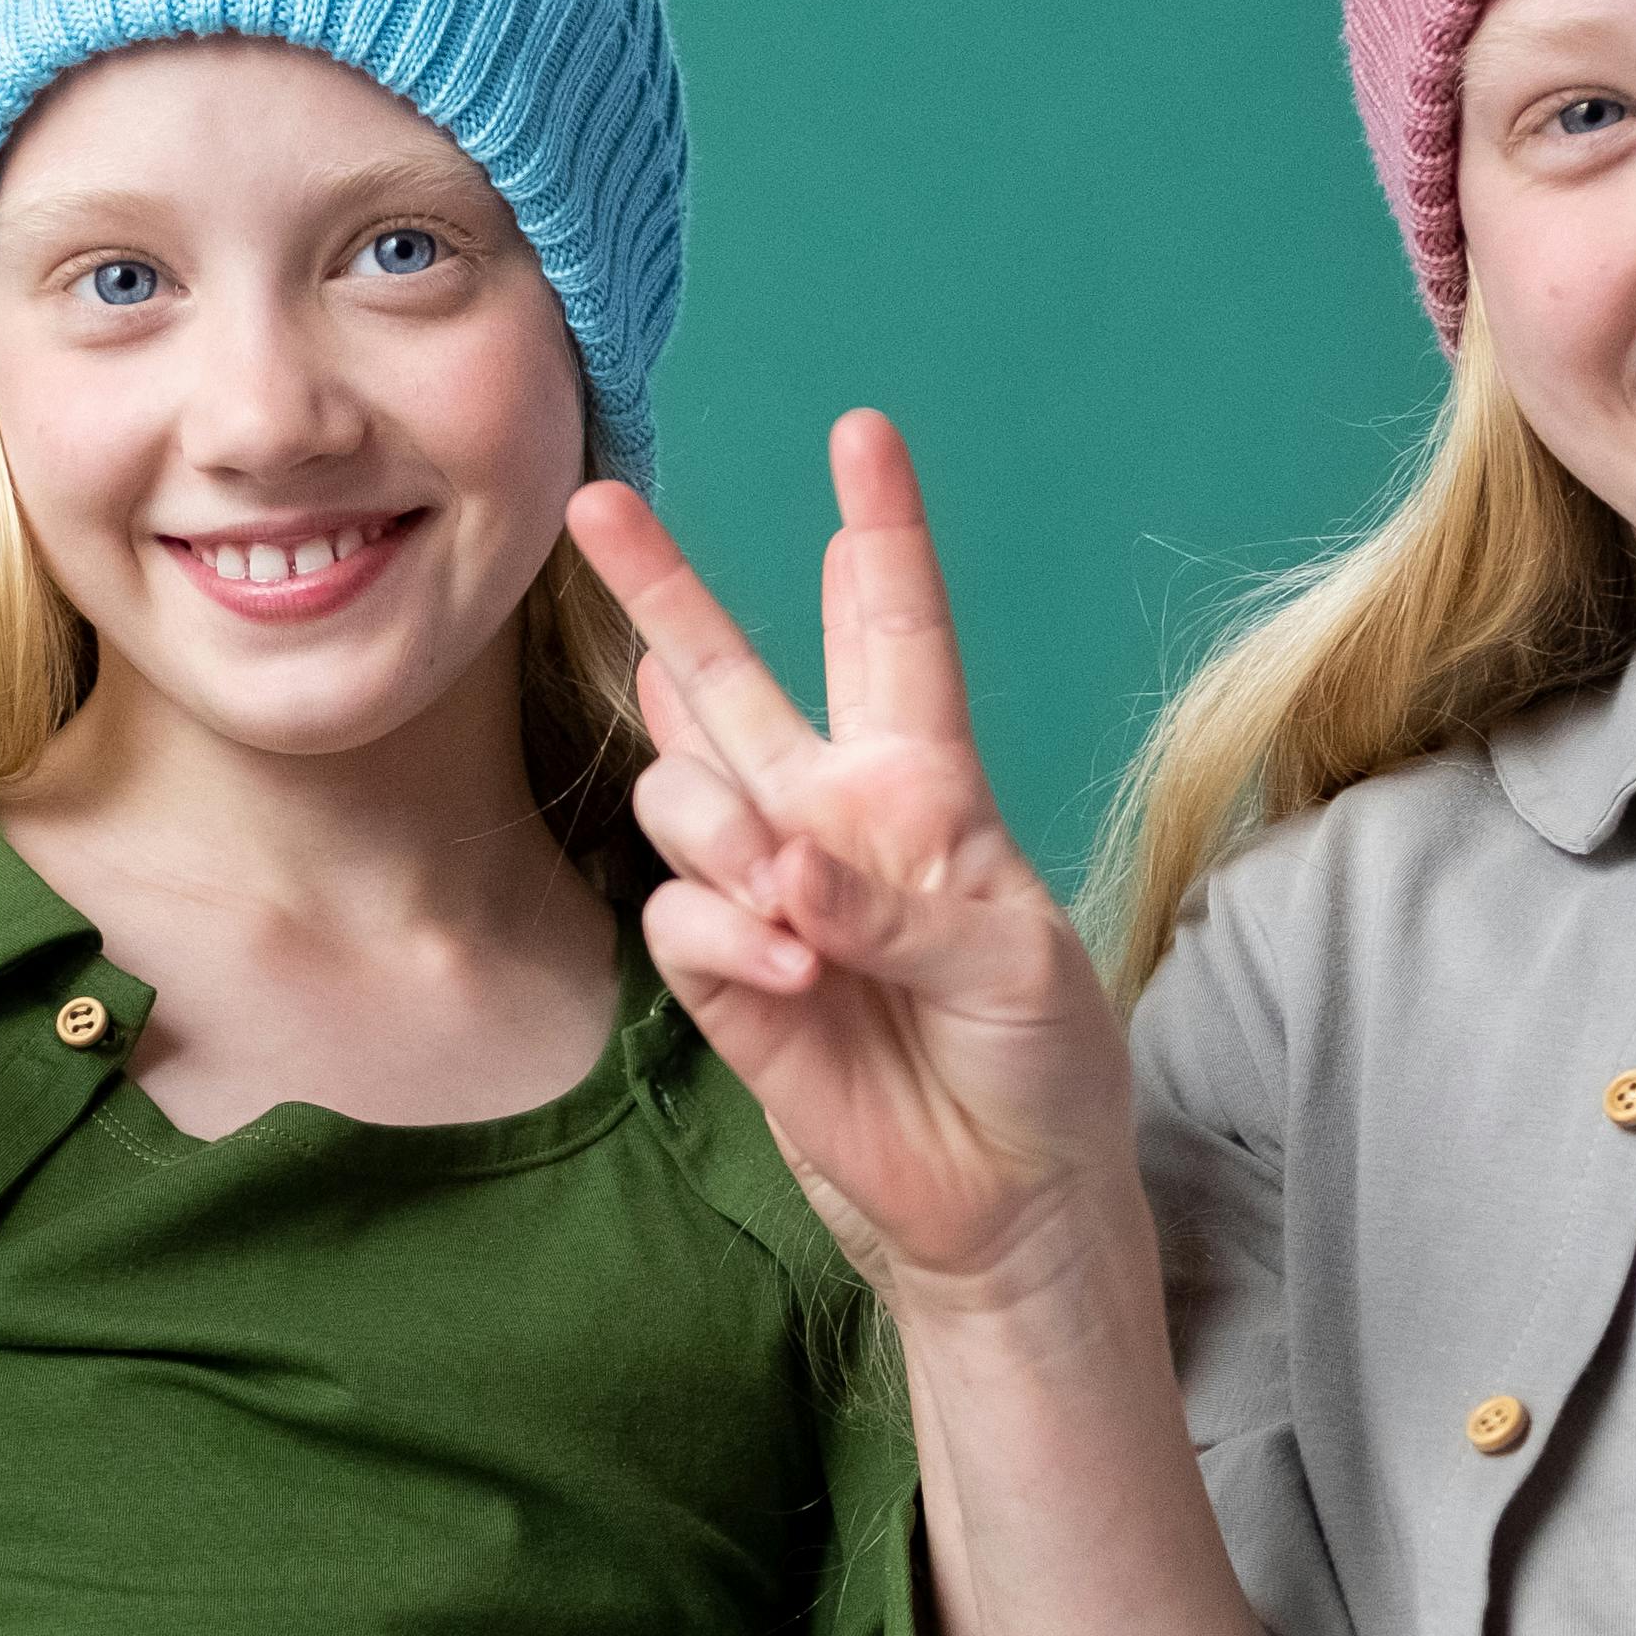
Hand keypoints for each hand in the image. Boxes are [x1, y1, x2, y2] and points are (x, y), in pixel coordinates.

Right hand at [564, 413, 1135, 1316]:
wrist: (1000, 1200)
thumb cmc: (1040, 1059)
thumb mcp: (1014, 963)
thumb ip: (901, 902)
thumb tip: (785, 873)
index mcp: (929, 786)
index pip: (895, 636)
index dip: (879, 535)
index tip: (862, 435)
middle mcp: (833, 819)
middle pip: (731, 678)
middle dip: (665, 589)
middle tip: (595, 502)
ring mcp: (770, 895)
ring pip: (684, 799)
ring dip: (726, 839)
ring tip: (797, 915)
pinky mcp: (725, 976)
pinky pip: (677, 915)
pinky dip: (728, 938)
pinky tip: (791, 977)